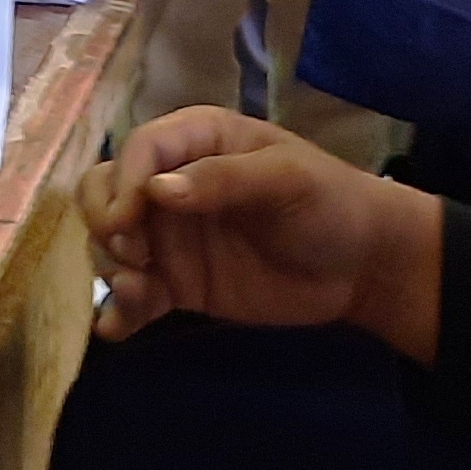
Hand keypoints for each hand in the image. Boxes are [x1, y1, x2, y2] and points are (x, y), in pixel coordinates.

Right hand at [78, 105, 441, 361]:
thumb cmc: (330, 203)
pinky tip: (114, 328)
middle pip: (106, 190)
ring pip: (111, 242)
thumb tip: (157, 191)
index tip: (128, 224)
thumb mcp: (287, 179)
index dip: (124, 184)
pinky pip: (135, 295)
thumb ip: (224, 180)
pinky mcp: (178, 283)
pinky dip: (119, 310)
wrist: (363, 267)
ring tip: (140, 294)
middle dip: (106, 221)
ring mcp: (171, 236)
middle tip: (134, 255)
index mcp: (196, 141)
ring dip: (112, 266)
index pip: (139, 150)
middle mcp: (171, 184)